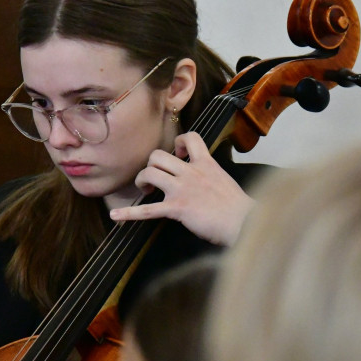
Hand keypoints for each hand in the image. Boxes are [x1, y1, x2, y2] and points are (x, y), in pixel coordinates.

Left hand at [109, 132, 254, 245]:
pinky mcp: (177, 208)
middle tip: (154, 180)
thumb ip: (211, 177)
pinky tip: (115, 215)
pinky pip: (147, 210)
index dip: (177, 143)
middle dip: (151, 166)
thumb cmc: (239, 208)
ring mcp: (182, 189)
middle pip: (158, 155)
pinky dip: (129, 213)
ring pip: (149, 173)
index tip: (177, 154)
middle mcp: (191, 172)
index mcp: (206, 164)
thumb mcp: (225, 182)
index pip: (189, 138)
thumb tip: (204, 183)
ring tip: (145, 191)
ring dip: (142, 181)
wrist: (245, 222)